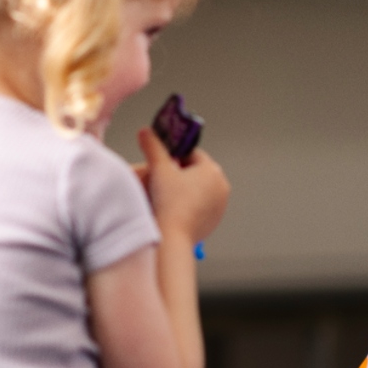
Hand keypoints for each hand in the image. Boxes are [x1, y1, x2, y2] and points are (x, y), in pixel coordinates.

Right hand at [135, 128, 228, 243]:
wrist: (173, 236)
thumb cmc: (169, 202)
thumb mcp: (158, 169)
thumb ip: (153, 147)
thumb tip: (145, 131)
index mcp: (212, 169)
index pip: (192, 154)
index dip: (175, 157)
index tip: (164, 164)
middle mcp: (221, 185)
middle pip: (197, 172)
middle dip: (182, 174)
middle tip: (164, 182)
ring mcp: (221, 204)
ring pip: (200, 190)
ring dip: (187, 190)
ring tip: (169, 197)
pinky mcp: (216, 220)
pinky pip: (202, 206)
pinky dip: (191, 206)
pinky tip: (176, 210)